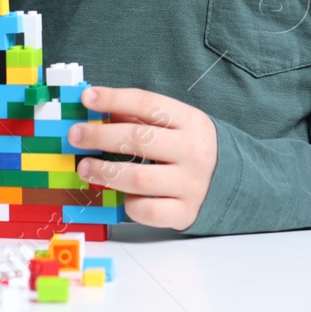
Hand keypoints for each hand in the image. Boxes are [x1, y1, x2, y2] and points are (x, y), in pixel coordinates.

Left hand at [68, 87, 217, 231]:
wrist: (235, 181)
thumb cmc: (192, 148)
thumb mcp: (177, 125)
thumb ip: (141, 118)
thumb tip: (99, 112)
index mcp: (190, 121)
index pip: (147, 104)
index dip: (114, 99)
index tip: (87, 98)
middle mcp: (193, 152)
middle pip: (139, 140)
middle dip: (100, 137)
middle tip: (75, 136)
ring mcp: (190, 184)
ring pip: (139, 179)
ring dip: (105, 173)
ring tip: (84, 167)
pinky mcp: (185, 213)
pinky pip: (148, 211)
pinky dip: (130, 204)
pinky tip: (123, 196)